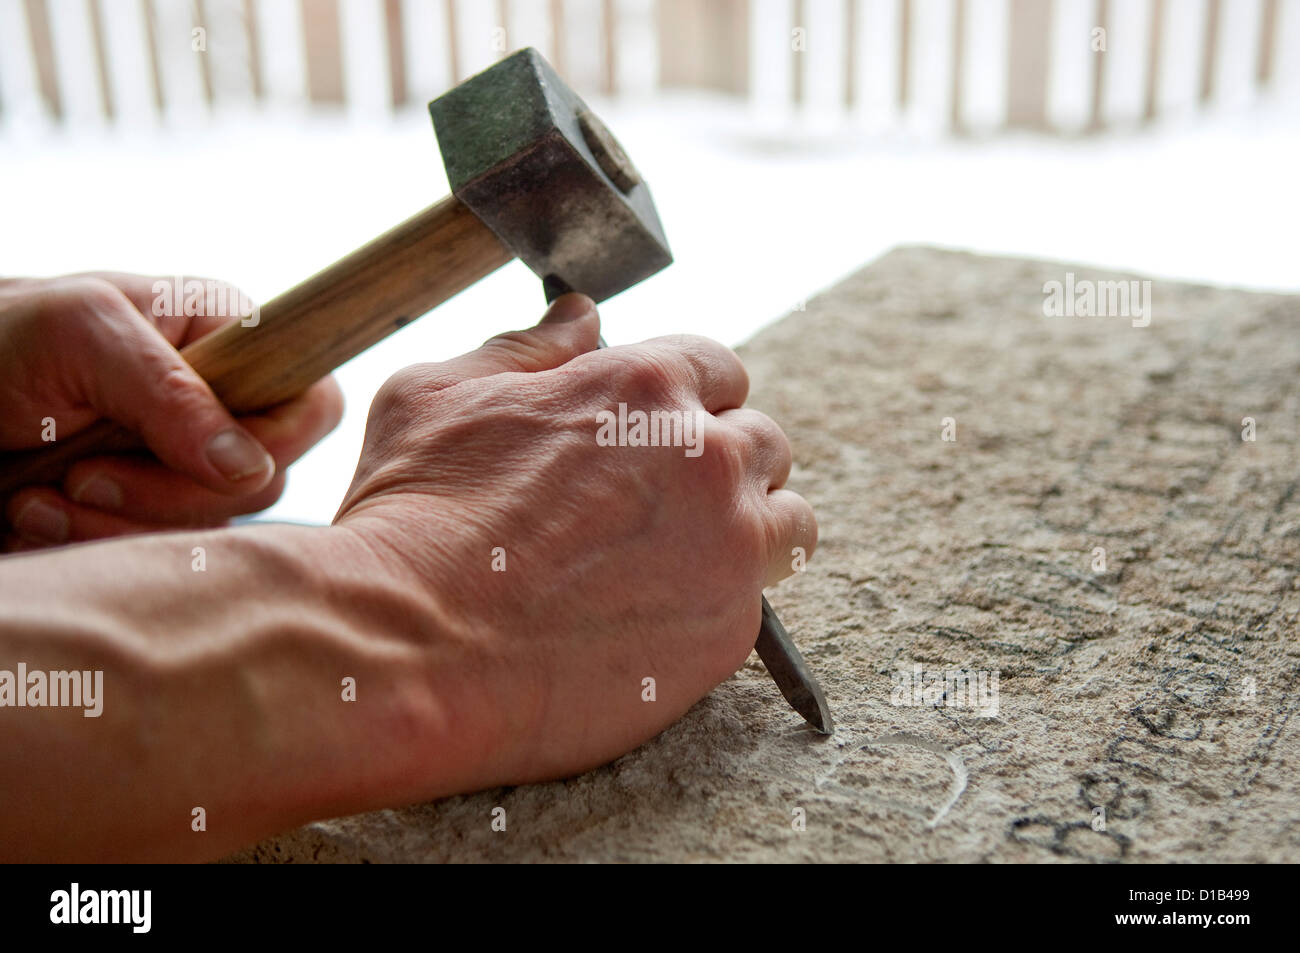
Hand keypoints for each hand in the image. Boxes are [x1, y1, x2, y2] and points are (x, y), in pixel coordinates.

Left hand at [0, 273, 342, 549]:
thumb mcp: (81, 335)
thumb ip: (170, 392)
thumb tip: (249, 468)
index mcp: (230, 344)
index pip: (312, 406)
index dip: (275, 445)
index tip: (205, 462)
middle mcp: (221, 408)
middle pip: (261, 484)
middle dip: (166, 493)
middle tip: (85, 474)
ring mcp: (184, 466)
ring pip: (207, 531)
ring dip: (114, 526)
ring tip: (41, 494)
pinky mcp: (144, 514)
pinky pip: (156, 560)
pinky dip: (89, 546)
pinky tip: (36, 513)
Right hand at [333, 293, 816, 793]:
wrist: (411, 648)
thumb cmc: (413, 517)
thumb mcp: (441, 394)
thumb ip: (528, 348)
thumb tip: (581, 315)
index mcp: (645, 385)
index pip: (717, 367)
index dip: (687, 400)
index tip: (658, 435)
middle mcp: (707, 456)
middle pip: (761, 442)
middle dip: (720, 464)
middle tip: (660, 506)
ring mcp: (728, 545)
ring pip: (787, 521)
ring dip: (749, 529)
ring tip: (684, 560)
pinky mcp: (730, 629)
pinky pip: (758, 603)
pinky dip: (721, 604)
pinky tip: (656, 617)